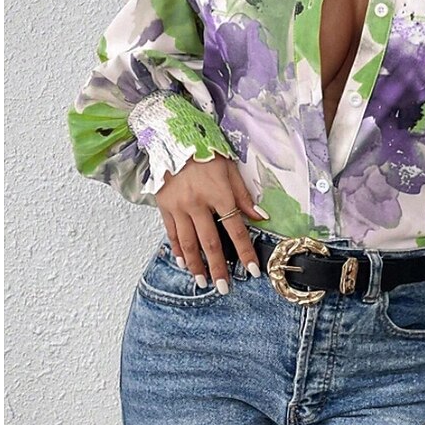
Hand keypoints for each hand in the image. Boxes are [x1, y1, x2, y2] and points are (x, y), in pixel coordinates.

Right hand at [155, 155, 268, 293]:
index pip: (235, 229)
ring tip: (203, 281)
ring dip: (196, 265)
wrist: (173, 136)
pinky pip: (172, 233)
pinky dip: (177, 249)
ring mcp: (178, 206)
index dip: (245, 252)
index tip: (252, 271)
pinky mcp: (163, 205)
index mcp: (218, 194)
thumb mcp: (230, 168)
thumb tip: (260, 217)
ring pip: (188, 243)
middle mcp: (197, 203)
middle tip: (223, 288)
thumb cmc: (206, 151)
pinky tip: (182, 262)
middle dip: (218, 267)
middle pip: (210, 243)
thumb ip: (243, 195)